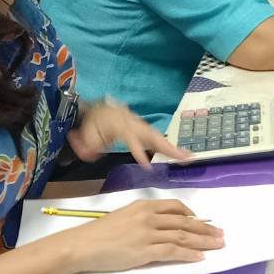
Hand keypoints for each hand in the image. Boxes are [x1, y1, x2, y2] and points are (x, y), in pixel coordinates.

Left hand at [67, 99, 191, 166]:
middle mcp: (134, 124)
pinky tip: (179, 155)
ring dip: (173, 148)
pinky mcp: (143, 131)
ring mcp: (141, 126)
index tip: (147, 166)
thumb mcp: (85, 132)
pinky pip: (157, 139)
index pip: (132, 139)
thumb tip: (91, 155)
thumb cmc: (94, 120)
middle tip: (184, 157)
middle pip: (153, 136)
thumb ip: (87, 145)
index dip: (139, 152)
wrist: (100, 107)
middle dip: (168, 147)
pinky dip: (169, 147)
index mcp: (121, 124)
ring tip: (188, 158)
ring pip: (158, 138)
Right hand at [70, 198, 224, 272]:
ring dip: (203, 241)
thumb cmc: (100, 233)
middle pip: (184, 222)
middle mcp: (149, 217)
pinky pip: (172, 251)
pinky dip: (188, 254)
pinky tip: (199, 257)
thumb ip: (145, 218)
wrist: (82, 245)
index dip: (193, 215)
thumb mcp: (125, 216)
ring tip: (217, 246)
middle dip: (205, 229)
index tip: (204, 222)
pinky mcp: (144, 251)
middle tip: (220, 234)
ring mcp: (148, 234)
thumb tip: (163, 226)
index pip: (176, 207)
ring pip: (182, 236)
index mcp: (144, 205)